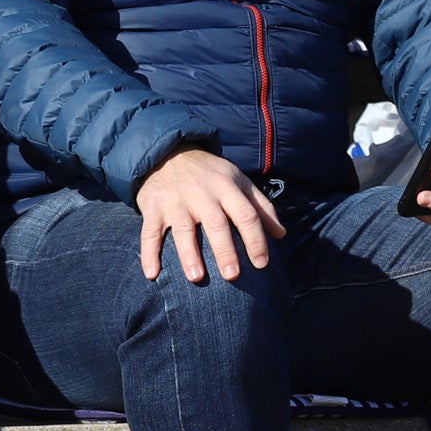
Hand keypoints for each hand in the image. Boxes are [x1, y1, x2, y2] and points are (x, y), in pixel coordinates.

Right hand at [135, 146, 283, 282]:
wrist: (169, 152)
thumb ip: (261, 207)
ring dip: (189, 254)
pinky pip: (150, 232)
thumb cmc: (210, 174)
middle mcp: (202, 194)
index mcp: (227, 188)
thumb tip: (281, 234)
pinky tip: (152, 274)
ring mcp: (176, 201)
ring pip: (184, 229)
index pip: (246, 214)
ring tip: (196, 278)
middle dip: (225, 250)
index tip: (262, 264)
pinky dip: (149, 253)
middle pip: (216, 223)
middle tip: (233, 276)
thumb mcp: (239, 181)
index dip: (256, 239)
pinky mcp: (154, 208)